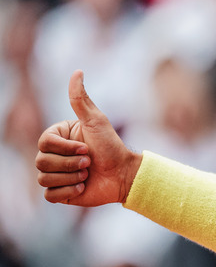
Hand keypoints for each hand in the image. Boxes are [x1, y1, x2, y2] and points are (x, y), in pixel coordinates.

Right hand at [35, 70, 140, 206]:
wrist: (124, 174)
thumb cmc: (111, 146)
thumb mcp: (96, 121)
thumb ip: (81, 99)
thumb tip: (77, 71)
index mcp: (57, 138)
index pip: (44, 143)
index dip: (65, 148)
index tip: (87, 148)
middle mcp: (53, 155)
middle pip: (41, 161)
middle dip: (70, 163)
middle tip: (89, 162)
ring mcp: (55, 174)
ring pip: (44, 178)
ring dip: (72, 176)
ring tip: (88, 174)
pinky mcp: (59, 193)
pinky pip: (49, 195)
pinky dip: (68, 191)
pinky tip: (83, 187)